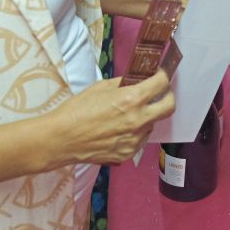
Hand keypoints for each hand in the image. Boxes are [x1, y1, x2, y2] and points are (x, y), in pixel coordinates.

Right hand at [50, 69, 175, 165]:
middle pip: (169, 107)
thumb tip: (138, 80)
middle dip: (167, 96)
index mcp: (132, 100)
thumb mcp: (101, 87)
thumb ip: (124, 84)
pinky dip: (135, 132)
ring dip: (147, 116)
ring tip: (127, 114)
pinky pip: (140, 139)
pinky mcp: (128, 154)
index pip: (161, 84)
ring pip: (152, 124)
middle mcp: (138, 121)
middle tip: (158, 93)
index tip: (159, 75)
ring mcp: (135, 140)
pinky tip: (118, 130)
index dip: (163, 76)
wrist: (61, 139)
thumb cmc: (77, 109)